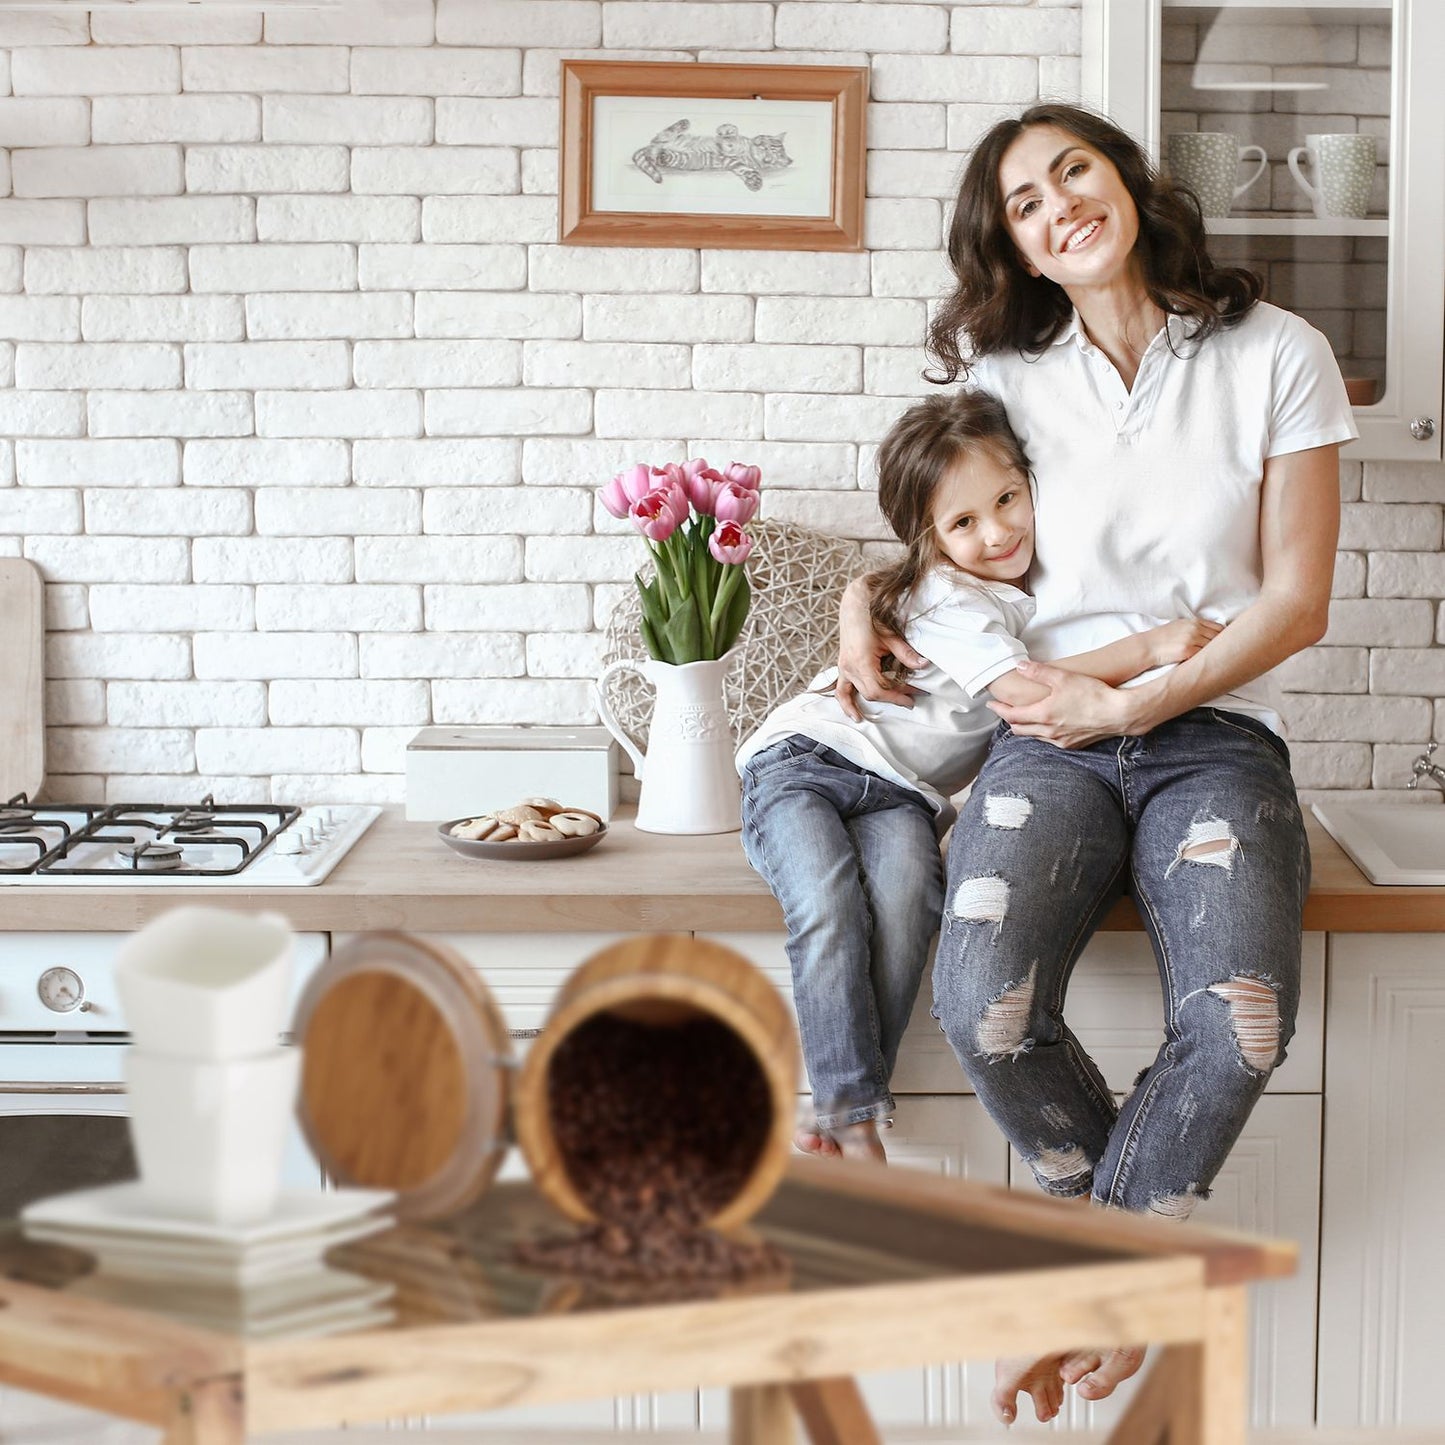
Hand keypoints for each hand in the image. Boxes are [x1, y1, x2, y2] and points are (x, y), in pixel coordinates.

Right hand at [833, 576, 924, 722]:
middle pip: (872, 693)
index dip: (899, 695)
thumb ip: (906, 654)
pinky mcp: (843, 666)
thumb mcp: (891, 636)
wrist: (854, 604)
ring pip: (857, 693)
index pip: (881, 689)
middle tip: (912, 696)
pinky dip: (846, 703)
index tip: (915, 695)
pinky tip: (853, 713)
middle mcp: (850, 668)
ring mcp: (844, 668)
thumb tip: (923, 666)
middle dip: (893, 697)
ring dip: (869, 704)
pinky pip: (841, 690)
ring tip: (875, 715)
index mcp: (861, 662)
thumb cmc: (872, 617)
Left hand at [987, 661, 1144, 747]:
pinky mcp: (1073, 745)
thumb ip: (1039, 672)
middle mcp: (1049, 732)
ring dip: (1026, 727)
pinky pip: (1050, 741)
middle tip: (1004, 710)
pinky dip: (1042, 733)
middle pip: (1020, 729)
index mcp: (1043, 715)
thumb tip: (1020, 667)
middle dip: (1010, 719)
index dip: (1000, 709)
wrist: (1119, 713)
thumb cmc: (1092, 694)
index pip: (1012, 715)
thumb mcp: (1063, 677)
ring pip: (1035, 736)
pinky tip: (1047, 726)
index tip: (991, 705)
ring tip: (1023, 717)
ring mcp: (1061, 741)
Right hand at [1147, 617, 1223, 666]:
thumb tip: (1210, 633)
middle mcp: (1195, 629)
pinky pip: (1204, 656)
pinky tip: (1208, 664)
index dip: (1225, 637)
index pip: (1219, 628)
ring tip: (1219, 661)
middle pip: (1219, 637)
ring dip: (1216, 654)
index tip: (1227, 644)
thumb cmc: (1163, 637)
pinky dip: (1207, 660)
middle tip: (1227, 654)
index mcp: (1194, 622)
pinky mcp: (1187, 651)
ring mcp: (1192, 640)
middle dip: (1224, 646)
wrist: (1148, 646)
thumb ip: (1195, 627)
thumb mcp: (1179, 625)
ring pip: (1213, 647)